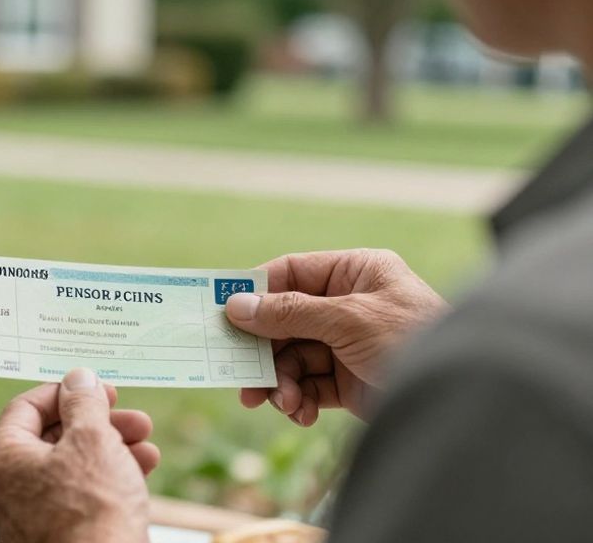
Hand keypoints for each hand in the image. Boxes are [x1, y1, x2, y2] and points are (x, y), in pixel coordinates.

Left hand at [0, 368, 159, 542]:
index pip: (25, 407)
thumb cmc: (93, 510)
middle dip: (98, 424)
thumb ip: (84, 402)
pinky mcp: (51, 538)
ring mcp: (25, 520)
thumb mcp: (93, 439)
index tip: (99, 388)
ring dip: (110, 449)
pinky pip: (75, 498)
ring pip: (68, 469)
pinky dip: (104, 480)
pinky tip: (142, 469)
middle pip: (51, 439)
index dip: (66, 391)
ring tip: (146, 444)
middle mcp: (3, 492)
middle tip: (133, 418)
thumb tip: (78, 379)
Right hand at [226, 249, 447, 424]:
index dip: (255, 292)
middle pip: (285, 321)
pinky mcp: (349, 381)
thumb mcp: (349, 320)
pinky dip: (298, 400)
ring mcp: (348, 344)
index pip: (291, 273)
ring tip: (279, 402)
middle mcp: (349, 305)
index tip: (222, 313)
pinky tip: (300, 413)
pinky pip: (308, 386)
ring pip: (292, 358)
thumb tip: (237, 305)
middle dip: (264, 350)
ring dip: (280, 381)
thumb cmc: (416, 340)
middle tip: (239, 374)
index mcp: (356, 273)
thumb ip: (291, 312)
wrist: (464, 399)